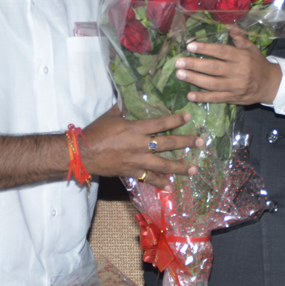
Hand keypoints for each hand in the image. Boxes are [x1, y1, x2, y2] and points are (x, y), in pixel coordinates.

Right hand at [82, 107, 199, 186]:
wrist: (83, 153)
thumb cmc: (95, 132)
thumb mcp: (110, 116)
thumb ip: (122, 108)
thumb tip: (127, 97)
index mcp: (135, 128)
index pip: (160, 123)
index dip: (176, 119)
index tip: (189, 117)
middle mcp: (140, 144)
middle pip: (168, 143)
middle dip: (186, 142)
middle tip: (200, 142)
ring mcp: (138, 160)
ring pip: (164, 164)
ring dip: (180, 167)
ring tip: (193, 169)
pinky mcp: (133, 172)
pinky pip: (150, 178)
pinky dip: (161, 183)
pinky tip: (171, 188)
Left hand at [174, 27, 281, 105]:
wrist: (270, 85)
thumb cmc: (258, 64)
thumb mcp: (251, 48)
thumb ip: (239, 38)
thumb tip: (229, 25)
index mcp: (241, 57)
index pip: (221, 52)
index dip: (205, 49)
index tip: (190, 46)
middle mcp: (237, 72)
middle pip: (213, 68)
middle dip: (194, 65)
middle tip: (178, 62)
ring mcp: (234, 87)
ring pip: (212, 83)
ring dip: (194, 79)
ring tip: (180, 74)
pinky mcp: (233, 98)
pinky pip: (216, 98)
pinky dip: (202, 98)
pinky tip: (190, 95)